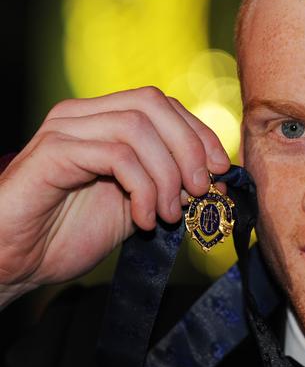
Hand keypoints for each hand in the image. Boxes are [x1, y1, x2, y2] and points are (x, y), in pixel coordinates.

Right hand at [0, 87, 229, 305]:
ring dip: (166, 174)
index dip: (198, 132)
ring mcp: (65, 130)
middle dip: (189, 146)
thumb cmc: (70, 234)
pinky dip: (142, 187)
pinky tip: (144, 218)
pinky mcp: (52, 153)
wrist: (16, 263)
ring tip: (168, 213)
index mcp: (103, 120)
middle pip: (153, 103)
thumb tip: (218, 177)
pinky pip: (115, 155)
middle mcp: (83, 115)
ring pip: (137, 127)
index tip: (222, 168)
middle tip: (202, 189)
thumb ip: (172, 186)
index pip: (162, 104)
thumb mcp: (138, 206)